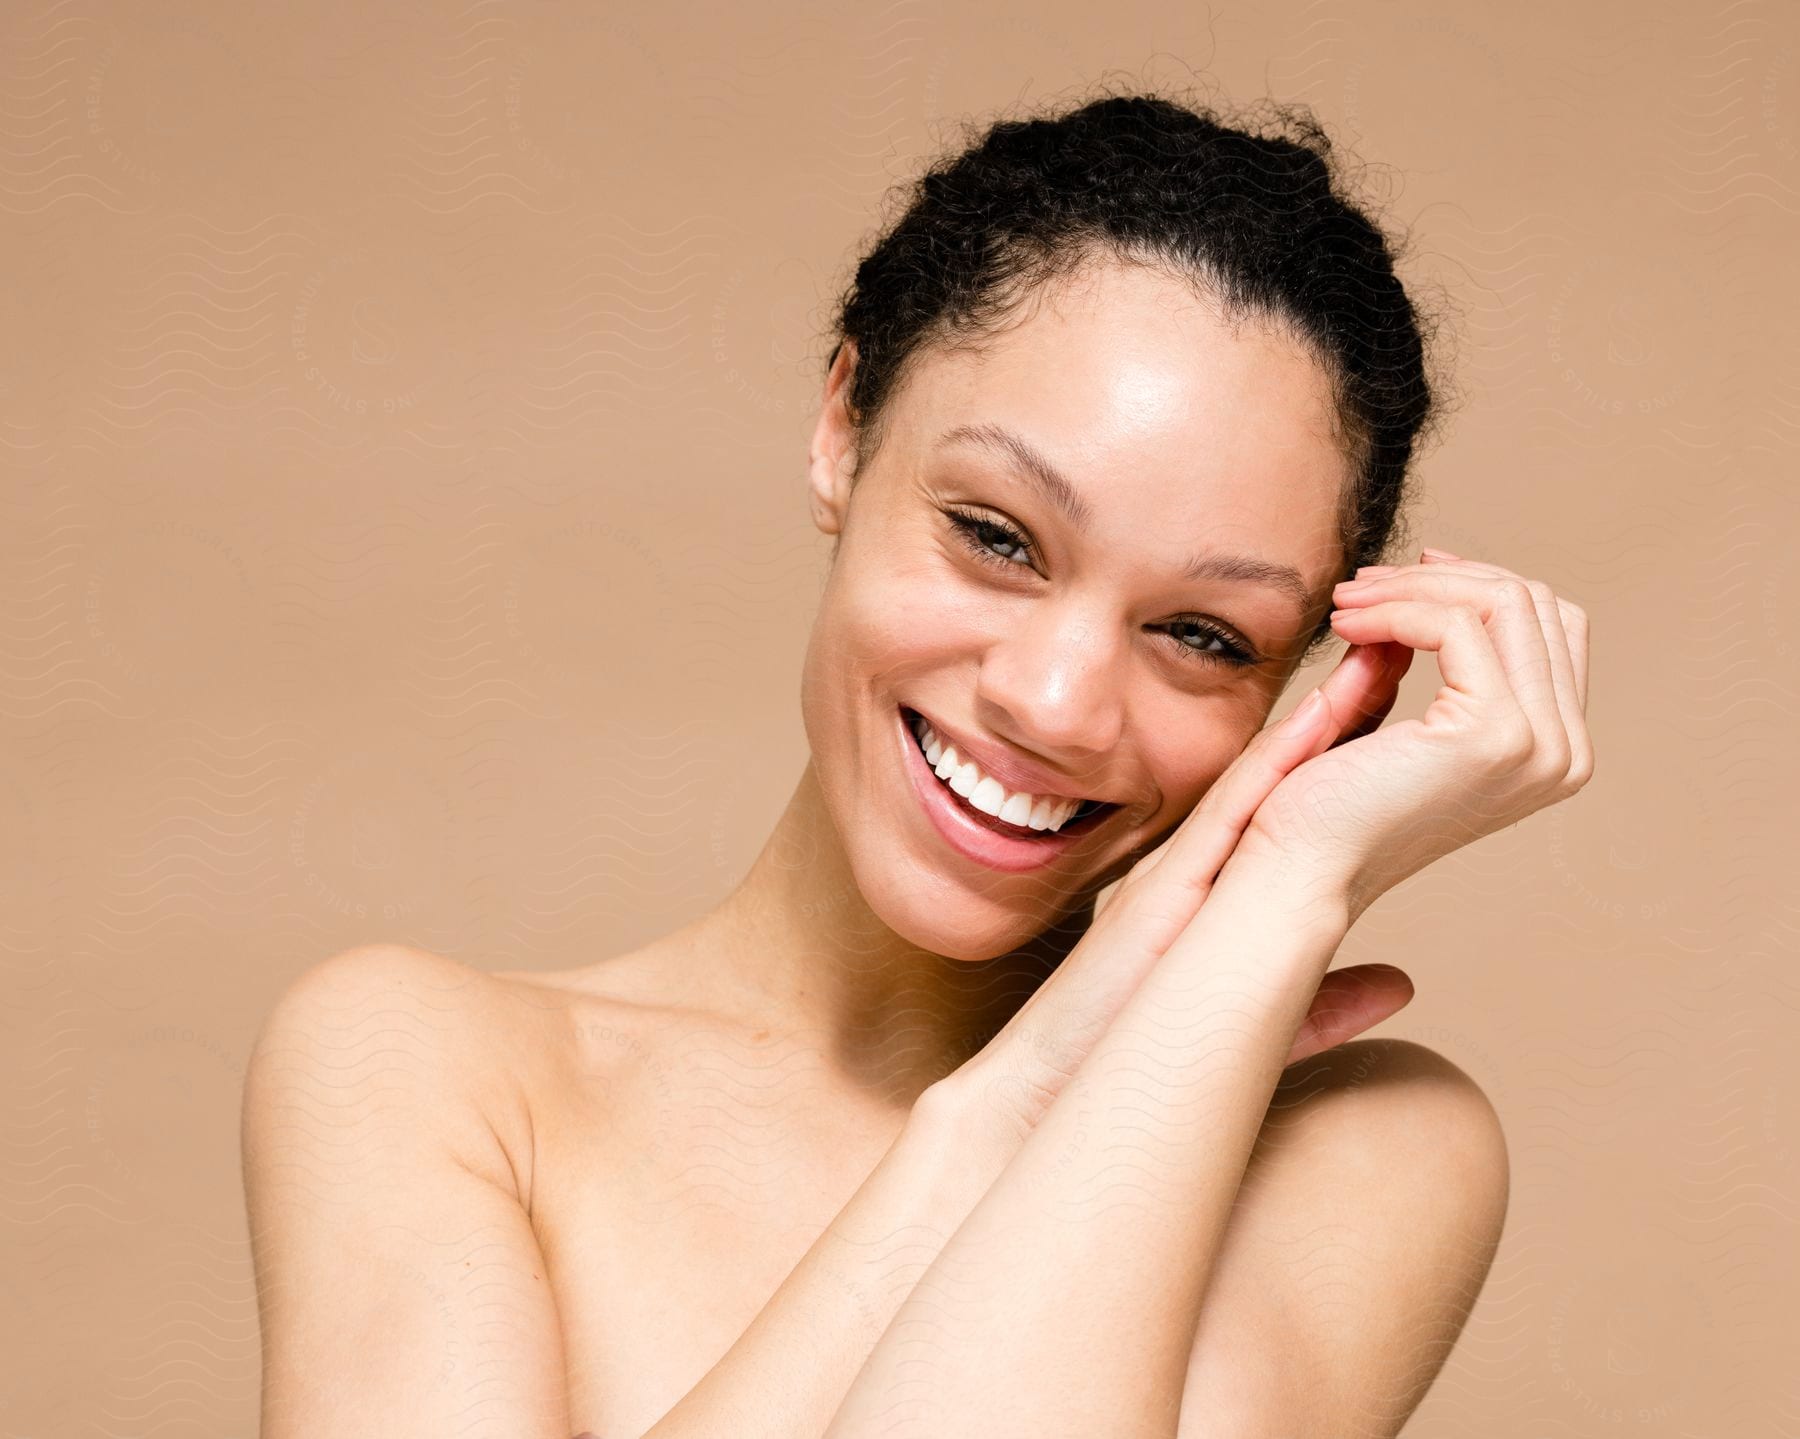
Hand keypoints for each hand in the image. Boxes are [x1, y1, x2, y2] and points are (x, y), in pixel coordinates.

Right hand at [940, 672, 1415, 1144]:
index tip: (1405, 705)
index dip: (1354, 752)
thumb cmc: (1146, 1062)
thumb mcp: (1261, 1026)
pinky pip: (1233, 812)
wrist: (1064, 1093)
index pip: (1302, 810)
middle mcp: (1207, 870)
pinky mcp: (1169, 889)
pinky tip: (1323, 715)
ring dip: (1321, 718)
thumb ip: (1330, 1004)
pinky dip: (1278, 763)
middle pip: (1286, 776)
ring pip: (1265, 778)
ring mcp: (1185, 872)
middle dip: (1343, 711)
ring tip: (1376, 655)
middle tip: (1401, 646)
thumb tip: (1402, 985)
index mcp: (1229, 897)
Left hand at [1235, 549, 1593, 922]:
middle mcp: (1564, 753)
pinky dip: (1395, 608)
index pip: (1546, 625)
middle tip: (1359, 586)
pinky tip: (1345, 624)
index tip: (1398, 579)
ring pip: (1501, 601)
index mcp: (1554, 751)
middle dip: (1437, 578)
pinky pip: (1457, 624)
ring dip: (1410, 587)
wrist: (1301, 867)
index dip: (1472, 585)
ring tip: (1345, 603)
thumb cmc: (1333, 805)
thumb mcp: (1399, 717)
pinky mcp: (1495, 733)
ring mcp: (1539, 745)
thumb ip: (1430, 657)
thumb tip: (1433, 583)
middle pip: (1531, 604)